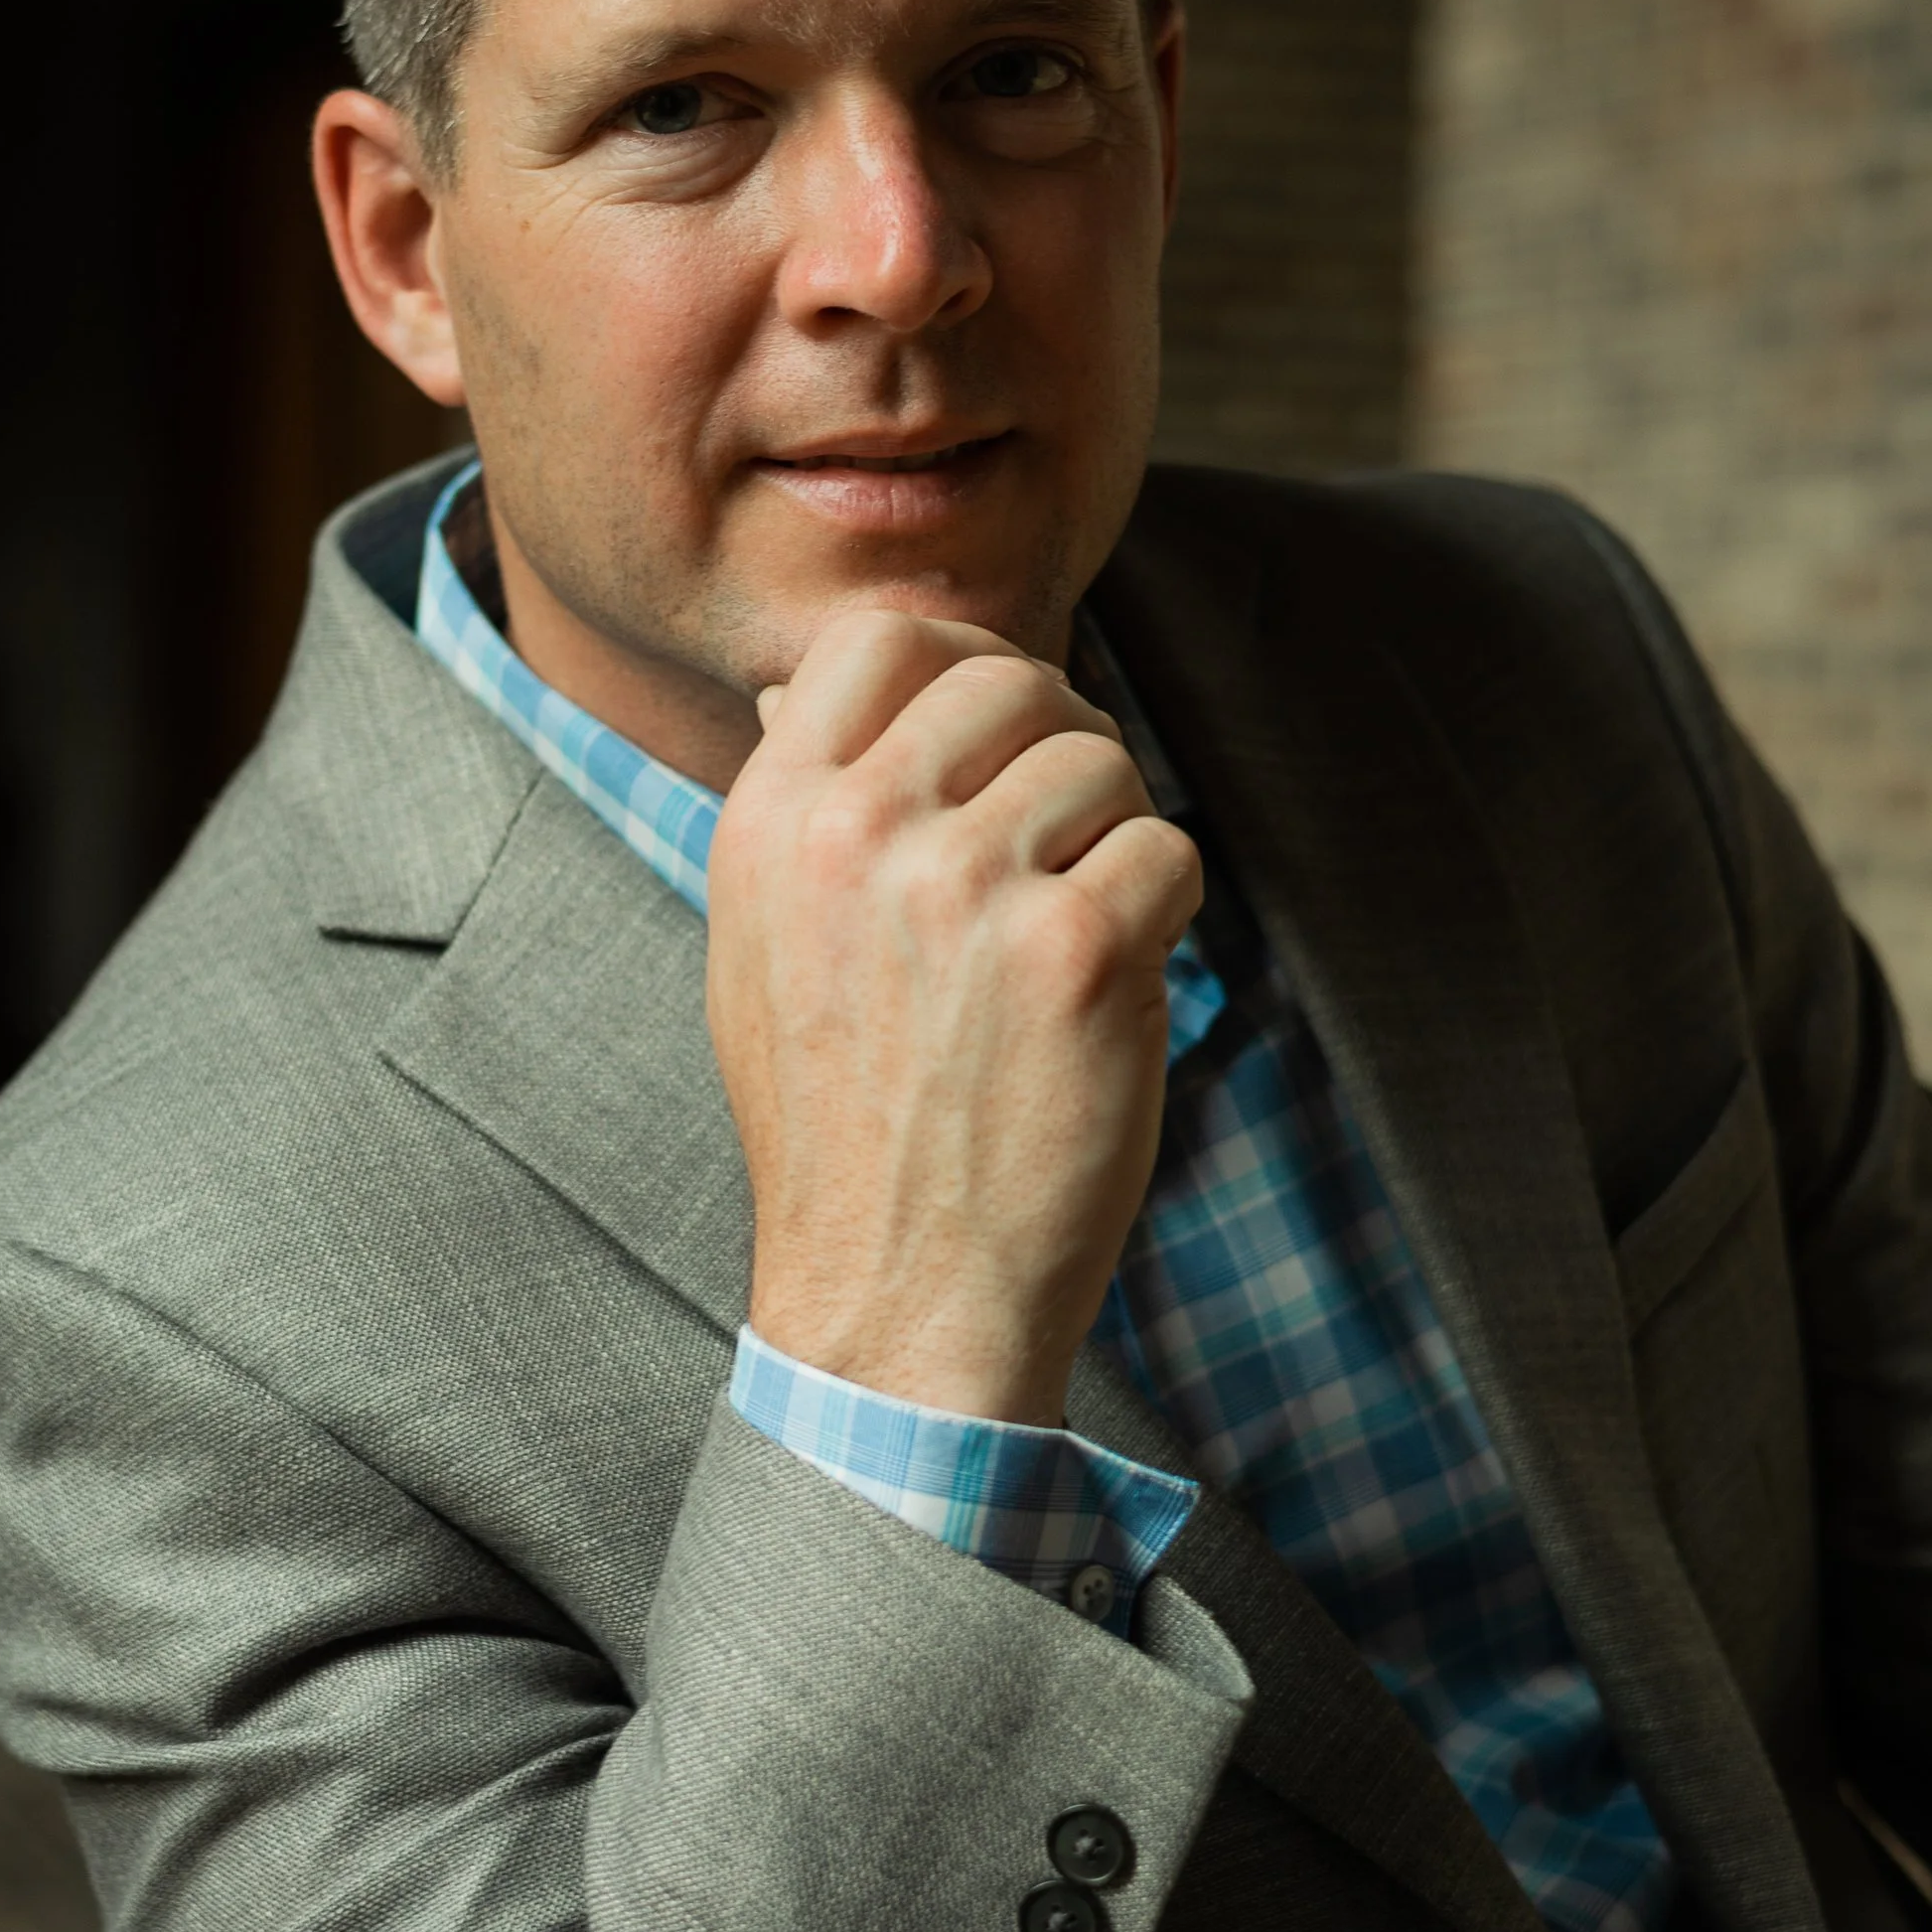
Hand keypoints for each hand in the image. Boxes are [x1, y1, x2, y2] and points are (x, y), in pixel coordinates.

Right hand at [705, 610, 1202, 1427]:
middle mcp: (858, 834)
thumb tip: (804, 682)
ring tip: (1078, 935)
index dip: (962, 658)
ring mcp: (966, 887)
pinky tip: (1116, 987)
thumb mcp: (762, 948)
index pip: (878, 635)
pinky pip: (1168, 850)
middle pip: (1010, 678)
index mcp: (772, 822)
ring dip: (1117, 839)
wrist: (895, 1297)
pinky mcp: (1072, 951)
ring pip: (1103, 762)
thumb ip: (798, 812)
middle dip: (1064, 743)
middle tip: (1070, 837)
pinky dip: (1167, 912)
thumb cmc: (845, 1127)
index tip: (998, 730)